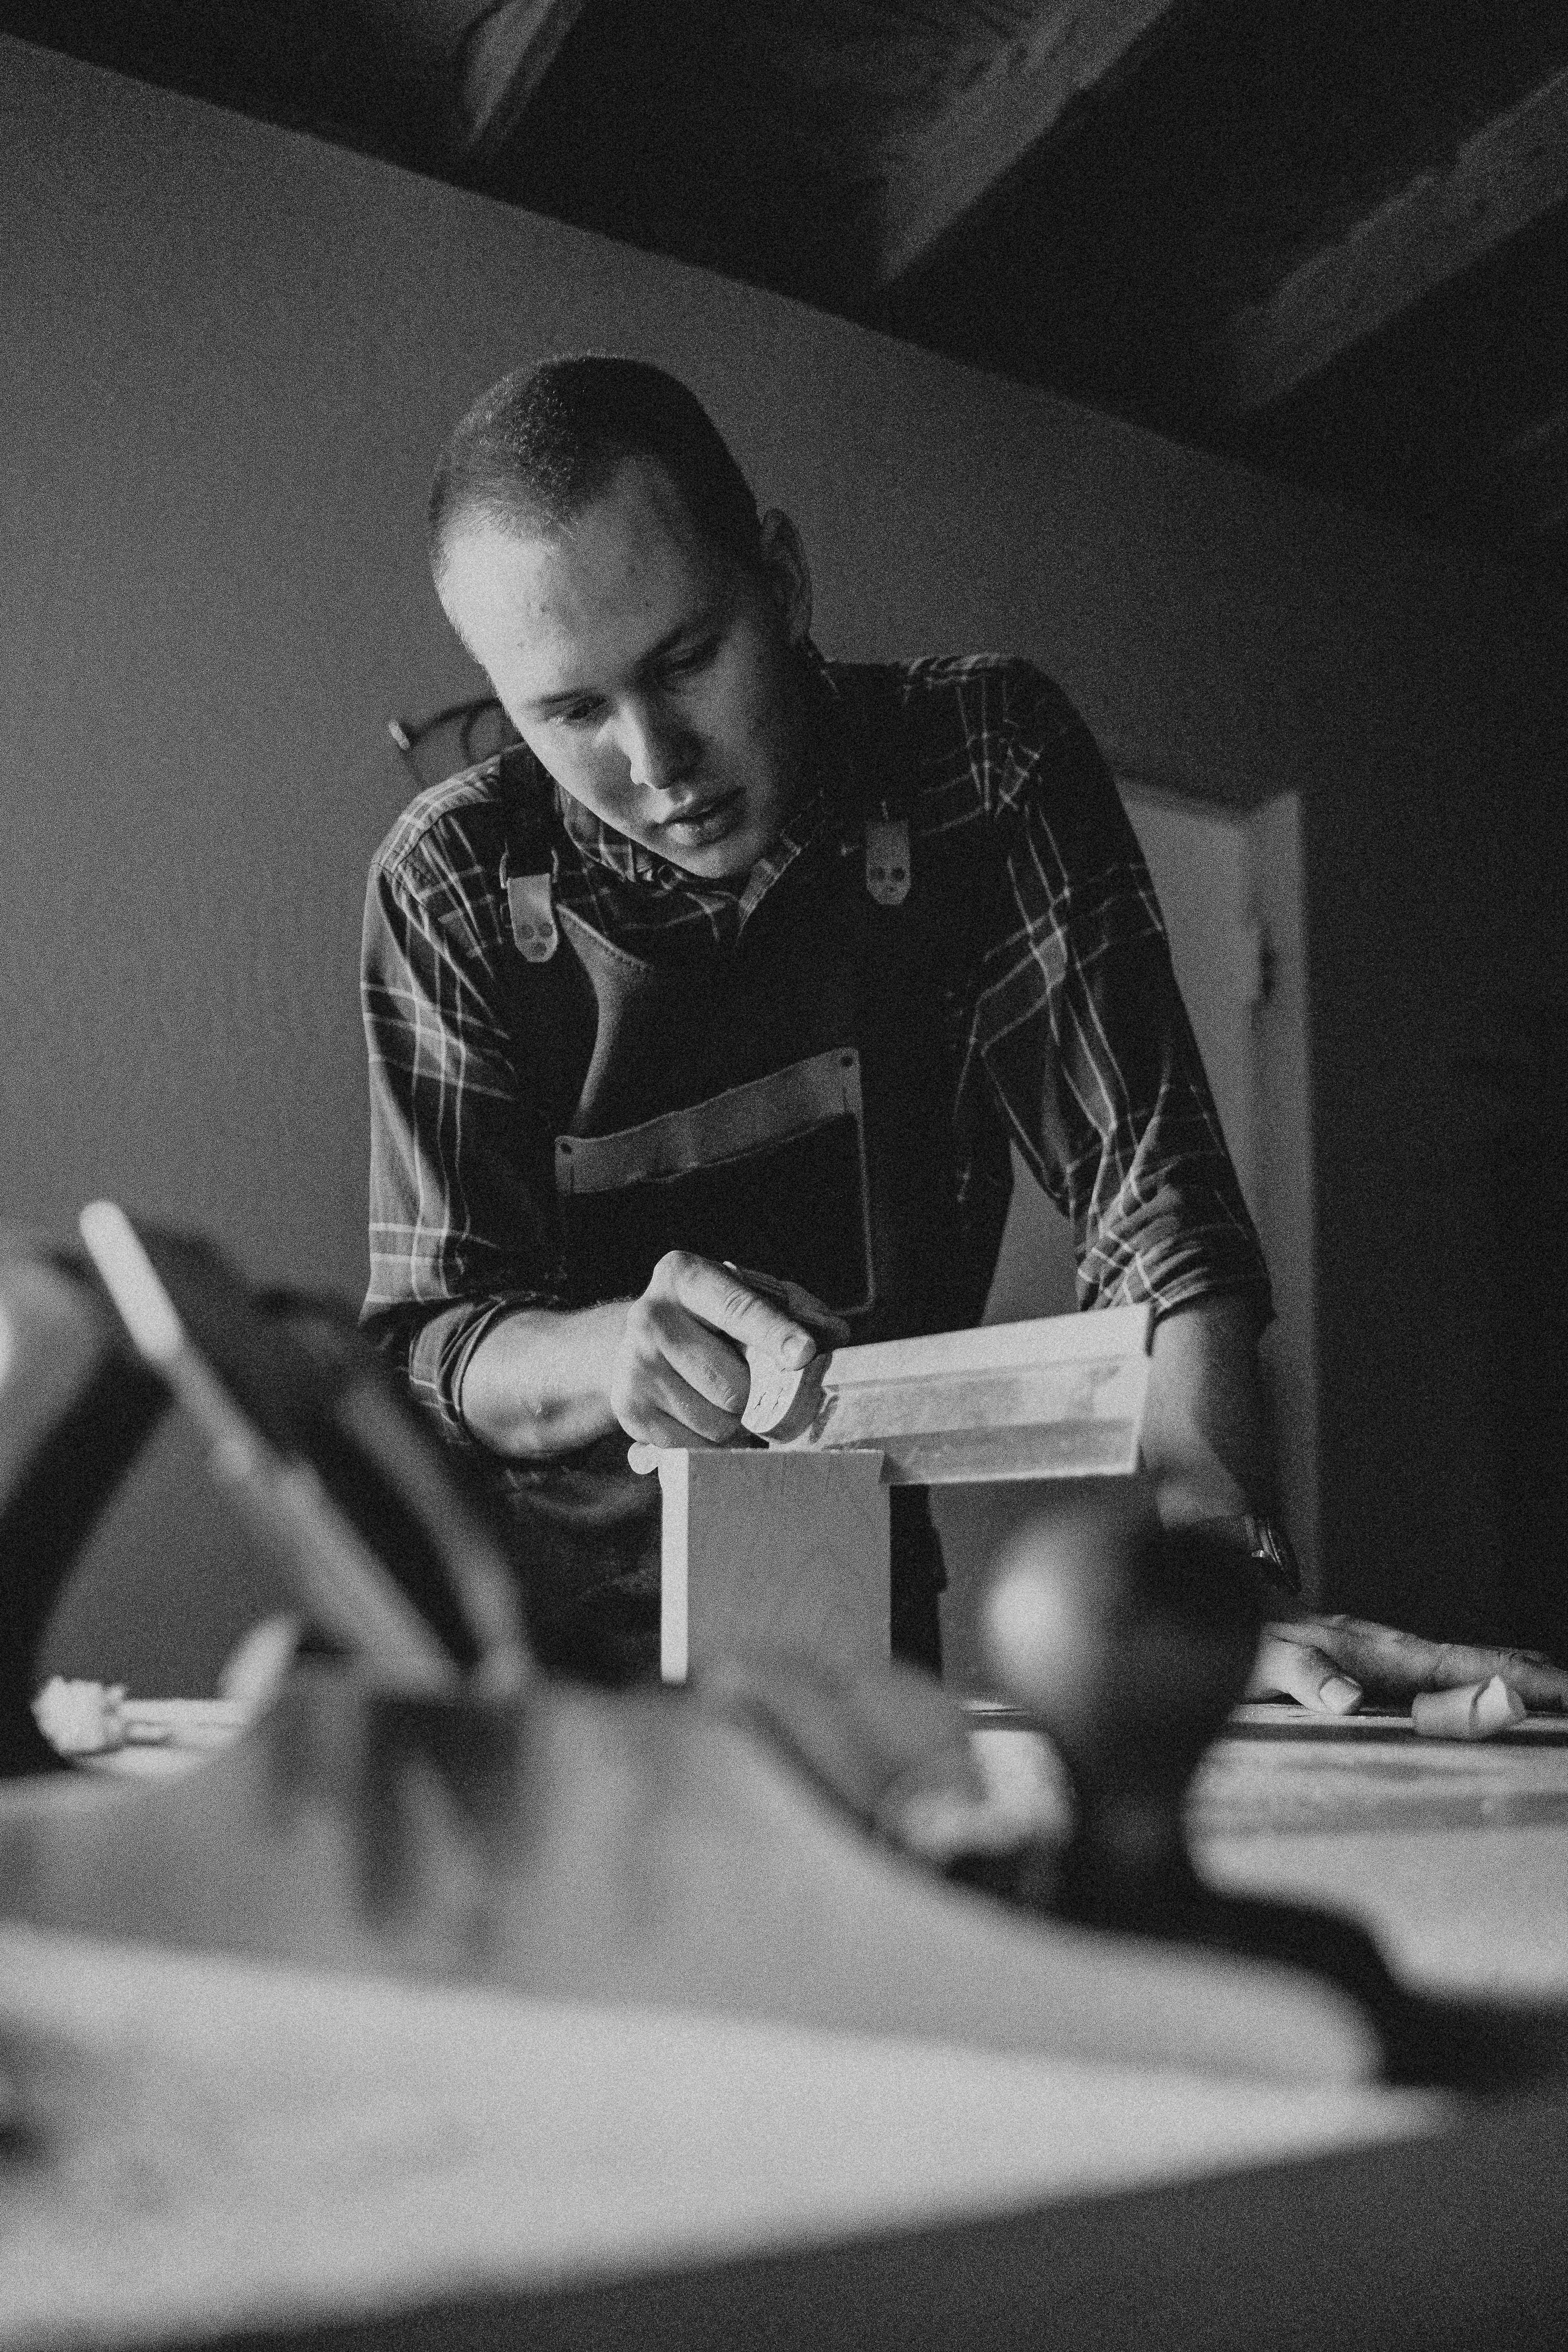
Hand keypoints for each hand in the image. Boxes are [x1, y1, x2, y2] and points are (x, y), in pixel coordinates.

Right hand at [613, 1251, 825, 1460]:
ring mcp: (634, 1365)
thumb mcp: (748, 1297)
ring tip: (721, 1397)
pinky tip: (699, 1414)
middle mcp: (650, 1316)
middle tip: (750, 1383)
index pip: (739, 1308)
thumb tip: (836, 1334)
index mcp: (684, 1276)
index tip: (804, 1353)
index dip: (775, 1333)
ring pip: (717, 1422)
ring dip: (734, 1422)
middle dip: (755, 1394)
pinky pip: (693, 1448)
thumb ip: (796, 1310)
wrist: (634, 1342)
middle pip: (733, 1383)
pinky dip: (709, 1442)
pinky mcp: (627, 1409)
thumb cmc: (710, 1319)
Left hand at [1248, 1613, 1567, 1713]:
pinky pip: (1449, 1689)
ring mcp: (1398, 1668)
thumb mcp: (1267, 1659)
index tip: (1564, 1689)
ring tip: (1563, 1703)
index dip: (1518, 1679)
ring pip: (1473, 1675)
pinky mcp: (1388, 1682)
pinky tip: (1507, 1708)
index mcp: (1385, 1652)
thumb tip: (1349, 1700)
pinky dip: (1488, 1694)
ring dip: (1522, 1688)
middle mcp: (1402, 1657)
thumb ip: (1305, 1677)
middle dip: (1541, 1682)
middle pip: (1485, 1666)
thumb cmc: (1254, 1642)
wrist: (1236, 1619)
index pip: (1465, 1665)